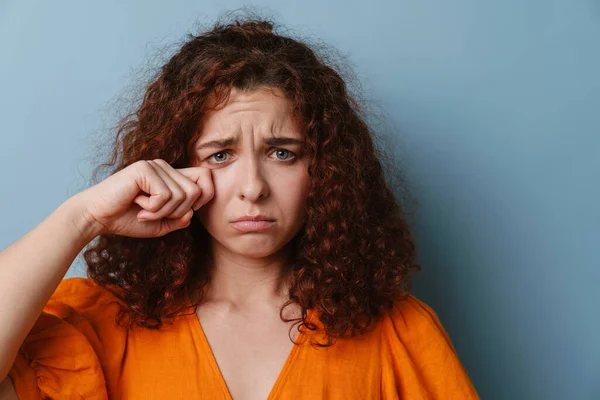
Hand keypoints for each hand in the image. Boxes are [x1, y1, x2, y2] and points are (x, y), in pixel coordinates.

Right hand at [76, 159, 213, 237]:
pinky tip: (136, 203)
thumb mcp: (160, 224)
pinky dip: (152, 208)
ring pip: (182, 195)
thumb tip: (192, 213)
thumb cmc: (126, 219)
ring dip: (162, 212)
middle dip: (178, 212)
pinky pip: (165, 195)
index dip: (203, 198)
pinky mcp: (145, 169)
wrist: (97, 218)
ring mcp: (156, 166)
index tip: (181, 213)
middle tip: (155, 215)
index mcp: (172, 177)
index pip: (206, 178)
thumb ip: (179, 219)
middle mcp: (166, 167)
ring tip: (143, 211)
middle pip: (196, 191)